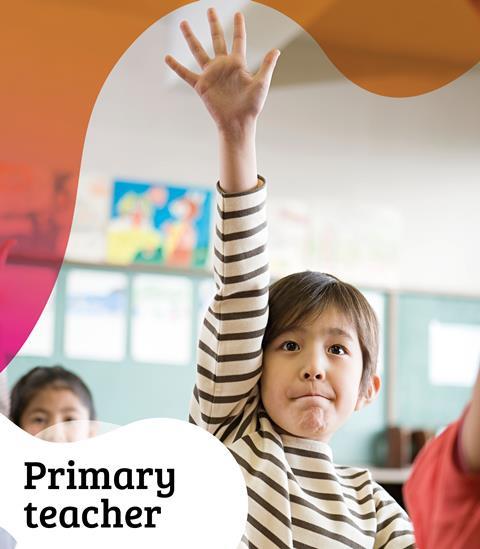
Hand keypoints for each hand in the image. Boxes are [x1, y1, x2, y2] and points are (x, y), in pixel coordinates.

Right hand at [165, 8, 279, 136]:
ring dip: (190, 37)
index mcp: (238, 64)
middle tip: (210, 9)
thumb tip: (276, 50)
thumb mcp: (262, 83)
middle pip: (217, 39)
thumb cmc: (251, 106)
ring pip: (198, 51)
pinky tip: (167, 57)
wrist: (238, 122)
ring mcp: (211, 75)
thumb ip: (267, 65)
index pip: (238, 40)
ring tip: (183, 23)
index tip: (238, 14)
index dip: (238, 27)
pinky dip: (176, 66)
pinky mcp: (201, 86)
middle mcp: (223, 66)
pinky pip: (186, 74)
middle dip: (213, 24)